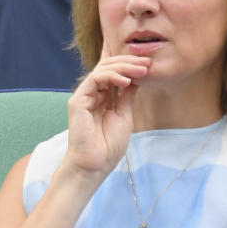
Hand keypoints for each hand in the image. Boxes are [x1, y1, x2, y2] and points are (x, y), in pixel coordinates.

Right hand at [61, 55, 149, 179]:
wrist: (95, 164)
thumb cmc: (108, 147)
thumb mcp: (125, 116)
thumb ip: (126, 97)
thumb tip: (135, 79)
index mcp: (102, 98)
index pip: (114, 74)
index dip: (130, 66)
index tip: (149, 66)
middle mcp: (92, 95)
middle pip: (108, 68)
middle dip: (129, 62)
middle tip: (147, 64)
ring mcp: (84, 97)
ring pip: (101, 70)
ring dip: (123, 67)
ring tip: (141, 71)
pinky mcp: (78, 101)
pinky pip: (94, 79)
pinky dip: (111, 76)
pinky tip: (126, 81)